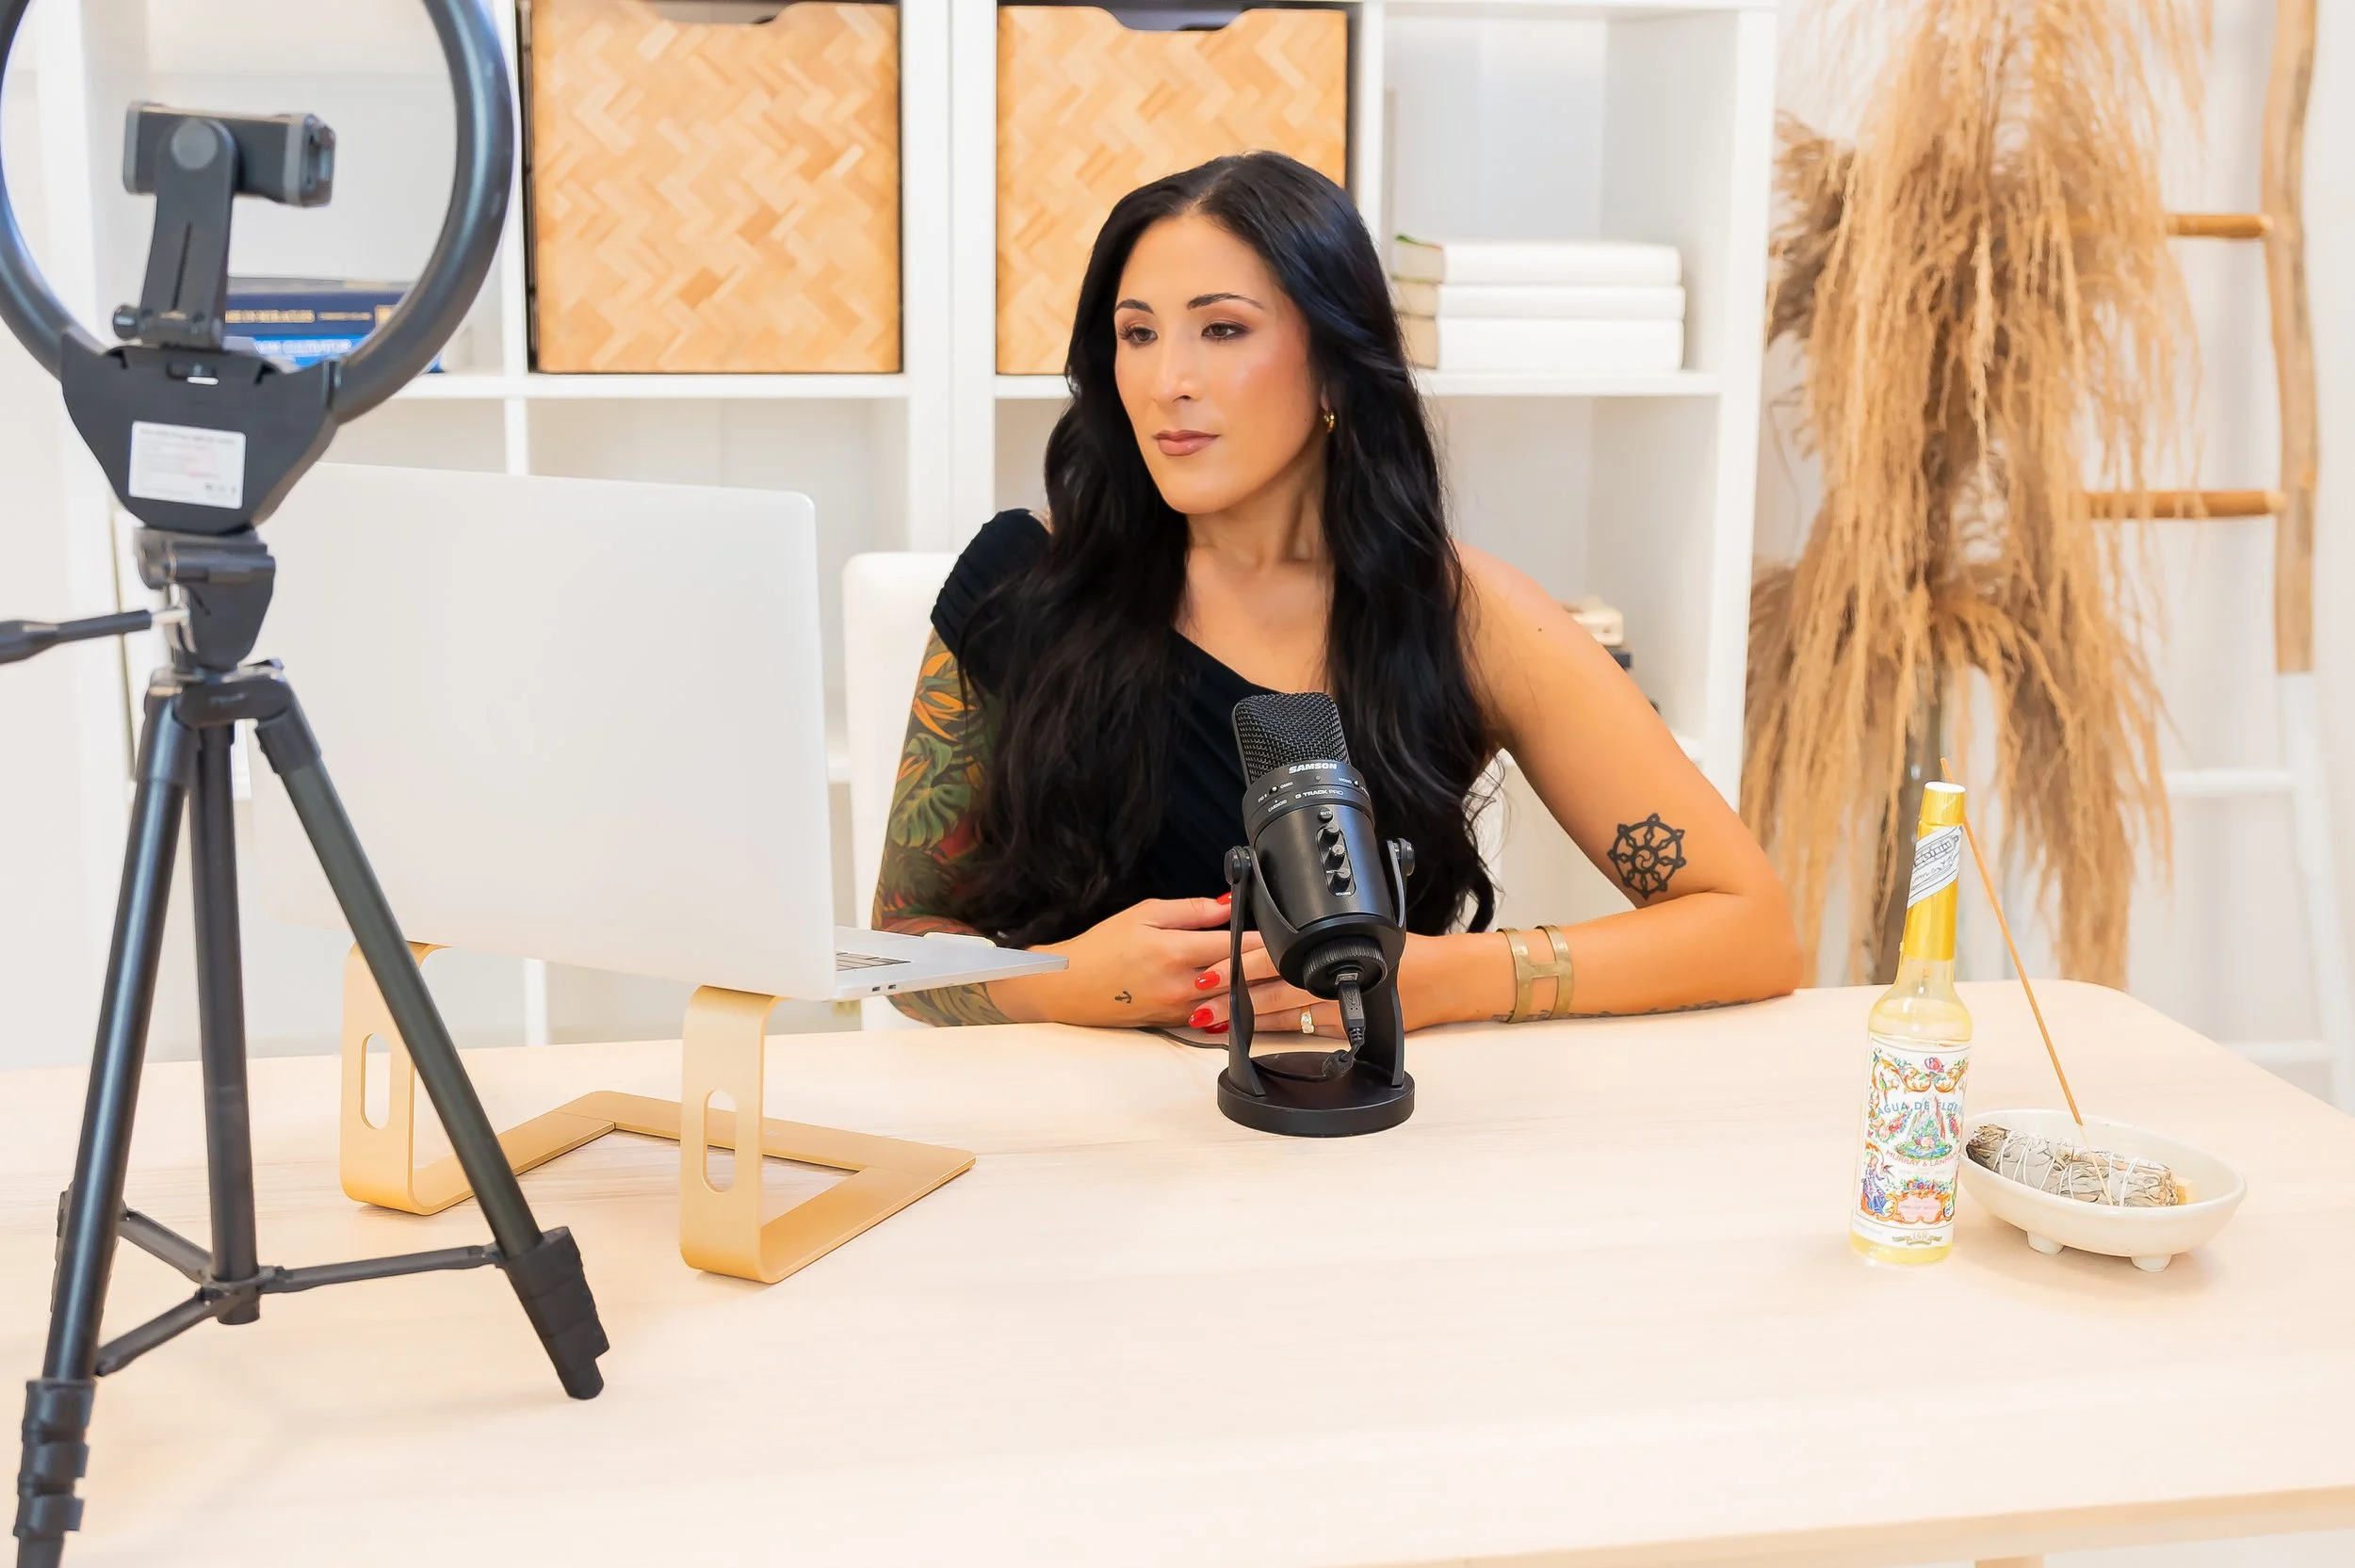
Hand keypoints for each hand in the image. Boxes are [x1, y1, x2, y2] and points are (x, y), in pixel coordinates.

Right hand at [989, 896, 1263, 1028]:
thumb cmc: (1103, 946)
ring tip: (1285, 979)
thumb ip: (1191, 910)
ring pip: (1234, 1001)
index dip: (1263, 938)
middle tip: (1296, 956)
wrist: (1070, 986)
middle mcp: (1182, 986)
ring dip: (1260, 990)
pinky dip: (1238, 1008)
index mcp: (1175, 952)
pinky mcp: (1177, 1023)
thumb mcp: (1144, 914)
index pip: (1234, 944)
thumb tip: (1228, 904)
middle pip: (1242, 977)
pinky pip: (1218, 1016)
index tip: (1284, 932)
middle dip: (1271, 967)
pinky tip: (1256, 1002)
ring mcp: (1181, 1009)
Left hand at [1195, 932, 1467, 1037]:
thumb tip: (1268, 926)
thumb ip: (1318, 930)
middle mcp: (1334, 971)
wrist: (1447, 978)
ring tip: (1213, 1020)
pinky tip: (1252, 1036)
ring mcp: (1341, 1002)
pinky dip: (1278, 1032)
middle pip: (1272, 982)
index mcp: (1331, 943)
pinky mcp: (1350, 1027)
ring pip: (1285, 1009)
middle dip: (1233, 991)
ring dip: (1246, 1015)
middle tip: (1199, 998)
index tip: (1208, 970)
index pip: (1275, 952)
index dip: (1238, 961)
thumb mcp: (1362, 927)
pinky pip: (1308, 1031)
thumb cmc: (1406, 951)